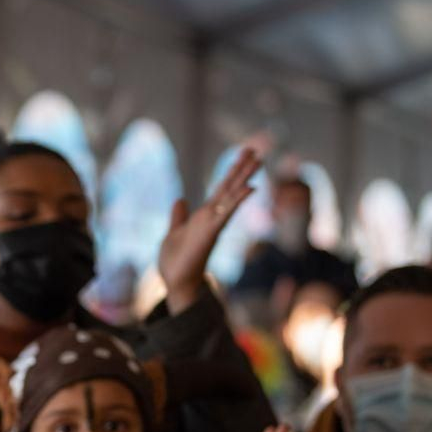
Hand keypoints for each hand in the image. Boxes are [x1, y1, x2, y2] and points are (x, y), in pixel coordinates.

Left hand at [157, 145, 257, 310]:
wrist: (176, 282)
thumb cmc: (176, 262)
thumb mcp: (174, 232)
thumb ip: (179, 217)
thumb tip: (180, 200)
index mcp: (204, 216)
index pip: (221, 189)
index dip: (231, 173)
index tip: (243, 156)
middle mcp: (212, 217)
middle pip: (229, 188)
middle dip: (241, 168)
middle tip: (255, 149)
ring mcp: (213, 223)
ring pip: (231, 196)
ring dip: (244, 177)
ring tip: (258, 160)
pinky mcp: (211, 232)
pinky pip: (227, 212)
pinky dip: (238, 200)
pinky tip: (251, 187)